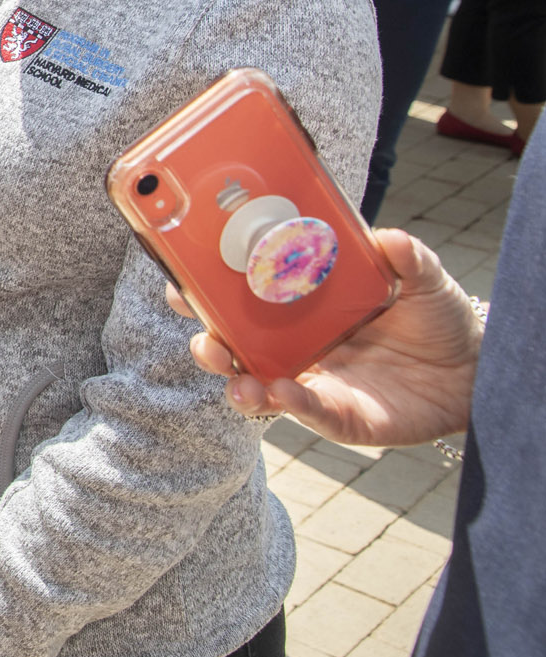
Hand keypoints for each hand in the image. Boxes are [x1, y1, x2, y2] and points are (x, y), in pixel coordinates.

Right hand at [172, 228, 480, 445]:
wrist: (475, 371)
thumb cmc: (435, 318)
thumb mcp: (422, 278)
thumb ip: (407, 258)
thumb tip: (390, 240)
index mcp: (299, 304)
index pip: (239, 296)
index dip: (204, 289)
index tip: (181, 277)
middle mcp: (295, 345)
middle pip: (234, 346)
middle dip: (208, 342)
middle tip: (206, 335)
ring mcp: (313, 382)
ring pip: (256, 386)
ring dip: (236, 383)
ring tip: (237, 379)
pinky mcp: (339, 416)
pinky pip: (307, 412)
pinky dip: (291, 404)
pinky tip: (283, 393)